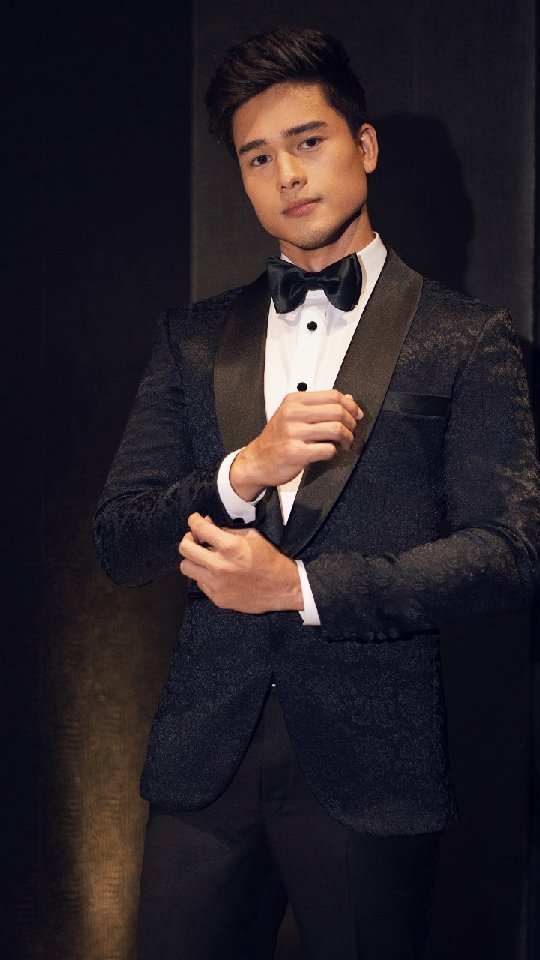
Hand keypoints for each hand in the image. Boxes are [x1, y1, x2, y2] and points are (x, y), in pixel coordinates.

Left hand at [179, 513, 302, 613]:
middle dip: (188, 539)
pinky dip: (204, 575)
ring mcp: (217, 584)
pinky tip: (216, 573)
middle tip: (195, 539)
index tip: (195, 520)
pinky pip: (199, 583)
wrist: (282, 587)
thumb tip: (207, 523)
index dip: (193, 520)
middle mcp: (220, 566)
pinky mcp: (218, 598)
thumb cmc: (269, 559)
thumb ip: (226, 530)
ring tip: (203, 557)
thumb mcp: (252, 536)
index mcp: (230, 547)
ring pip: (186, 567)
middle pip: (184, 548)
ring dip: (193, 559)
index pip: (198, 528)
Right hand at [230, 389, 362, 500]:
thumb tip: (348, 399)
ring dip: (347, 439)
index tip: (356, 414)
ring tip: (345, 444)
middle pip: (337, 411)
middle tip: (351, 432)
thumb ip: (319, 406)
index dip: (350, 405)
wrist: (257, 461)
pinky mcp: (295, 452)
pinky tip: (331, 453)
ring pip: (336, 429)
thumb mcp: (293, 415)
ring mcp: (293, 433)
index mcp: (294, 401)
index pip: (332, 395)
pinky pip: (327, 449)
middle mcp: (292, 414)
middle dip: (351, 423)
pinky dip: (335, 452)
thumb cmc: (276, 439)